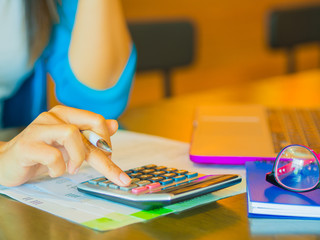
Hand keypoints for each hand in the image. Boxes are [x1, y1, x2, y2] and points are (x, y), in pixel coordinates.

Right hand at [0, 105, 130, 186]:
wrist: (8, 162)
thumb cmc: (42, 153)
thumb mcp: (71, 145)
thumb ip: (91, 136)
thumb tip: (114, 124)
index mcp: (66, 114)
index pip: (96, 120)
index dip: (107, 140)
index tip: (109, 157)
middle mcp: (53, 117)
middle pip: (90, 128)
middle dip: (105, 155)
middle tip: (117, 176)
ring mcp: (39, 128)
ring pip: (72, 135)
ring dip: (78, 158)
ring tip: (72, 169)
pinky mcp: (28, 145)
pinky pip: (53, 156)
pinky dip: (59, 168)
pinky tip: (54, 171)